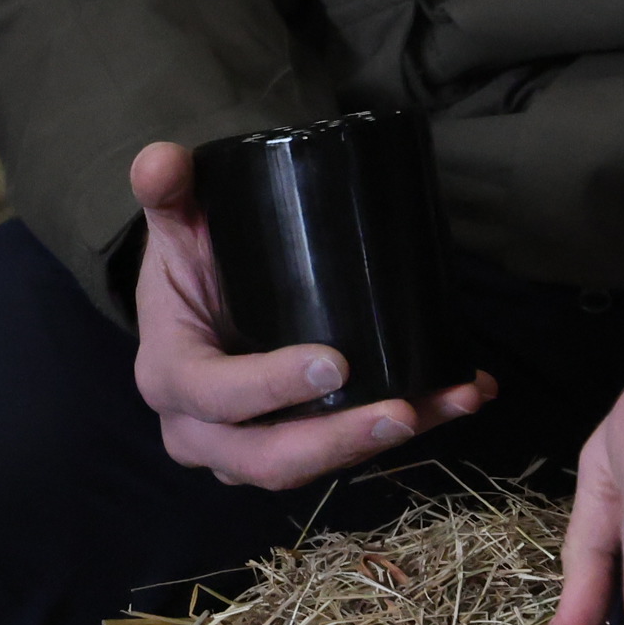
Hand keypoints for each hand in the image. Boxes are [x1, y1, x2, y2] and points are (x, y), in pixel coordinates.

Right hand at [122, 141, 491, 488]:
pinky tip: (462, 394)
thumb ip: (167, 189)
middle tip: (404, 409)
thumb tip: (160, 160)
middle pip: (268, 459)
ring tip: (454, 398)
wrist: (199, 297)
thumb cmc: (191, 260)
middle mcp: (203, 431)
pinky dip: (414, 424)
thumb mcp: (175, 223)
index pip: (214, 395)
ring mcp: (248, 450)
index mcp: (170, 375)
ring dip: (389, 438)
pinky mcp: (296, 446)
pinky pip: (349, 448)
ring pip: (317, 464)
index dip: (270, 388)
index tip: (335, 364)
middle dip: (339, 441)